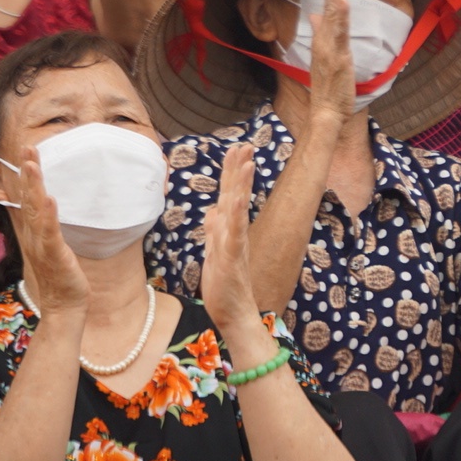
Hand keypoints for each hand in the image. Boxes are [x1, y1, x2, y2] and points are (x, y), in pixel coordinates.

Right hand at [12, 145, 89, 315]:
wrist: (64, 307)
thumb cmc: (61, 276)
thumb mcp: (53, 246)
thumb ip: (49, 226)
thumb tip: (51, 206)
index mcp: (35, 232)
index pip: (30, 197)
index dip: (29, 174)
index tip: (29, 152)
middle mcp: (34, 235)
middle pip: (29, 198)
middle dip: (28, 172)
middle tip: (28, 148)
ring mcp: (42, 245)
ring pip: (36, 211)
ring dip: (34, 187)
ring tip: (32, 165)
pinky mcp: (54, 255)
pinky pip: (50, 233)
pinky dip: (48, 216)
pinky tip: (49, 199)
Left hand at [200, 143, 261, 331]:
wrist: (233, 315)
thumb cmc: (224, 287)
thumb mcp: (213, 252)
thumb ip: (214, 230)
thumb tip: (213, 210)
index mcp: (228, 230)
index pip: (229, 195)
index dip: (231, 172)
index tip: (236, 148)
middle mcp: (234, 233)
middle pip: (236, 195)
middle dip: (239, 169)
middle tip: (245, 145)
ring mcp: (235, 244)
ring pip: (238, 209)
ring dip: (242, 185)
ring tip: (247, 163)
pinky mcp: (232, 258)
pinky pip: (234, 233)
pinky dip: (236, 215)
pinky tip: (237, 199)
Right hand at [306, 0, 355, 124]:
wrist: (325, 112)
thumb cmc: (328, 87)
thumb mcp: (325, 56)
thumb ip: (320, 34)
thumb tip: (315, 15)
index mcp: (323, 39)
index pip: (327, 6)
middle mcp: (324, 40)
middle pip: (330, 4)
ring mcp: (330, 48)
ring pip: (334, 15)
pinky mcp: (338, 58)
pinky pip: (339, 34)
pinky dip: (341, 17)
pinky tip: (343, 2)